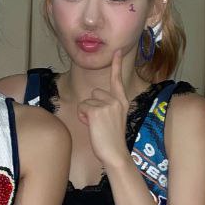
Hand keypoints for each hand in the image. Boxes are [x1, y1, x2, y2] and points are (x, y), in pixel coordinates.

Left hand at [77, 50, 130, 168]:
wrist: (115, 154)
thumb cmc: (112, 140)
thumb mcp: (113, 119)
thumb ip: (105, 108)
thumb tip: (89, 106)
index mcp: (122, 102)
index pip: (117, 79)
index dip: (116, 64)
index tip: (116, 50)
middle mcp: (117, 100)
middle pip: (94, 93)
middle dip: (92, 106)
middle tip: (100, 123)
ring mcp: (108, 105)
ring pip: (86, 101)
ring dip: (87, 113)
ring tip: (97, 126)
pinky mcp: (97, 111)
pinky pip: (82, 108)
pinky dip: (83, 117)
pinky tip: (92, 127)